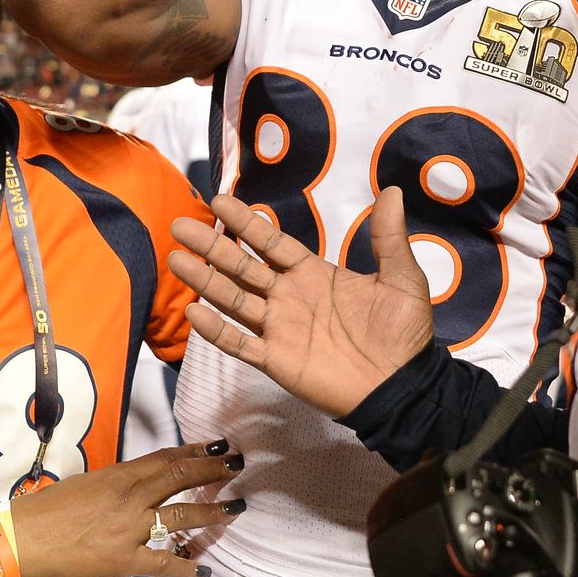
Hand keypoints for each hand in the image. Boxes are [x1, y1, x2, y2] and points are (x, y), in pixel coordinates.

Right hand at [6, 439, 244, 576]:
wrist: (26, 536)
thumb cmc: (51, 509)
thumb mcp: (88, 483)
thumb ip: (118, 483)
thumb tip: (141, 483)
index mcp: (120, 476)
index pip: (166, 458)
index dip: (195, 452)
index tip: (217, 447)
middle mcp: (130, 497)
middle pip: (181, 478)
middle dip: (213, 471)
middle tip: (238, 465)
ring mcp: (130, 529)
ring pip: (181, 516)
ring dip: (212, 511)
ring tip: (235, 507)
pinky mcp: (125, 559)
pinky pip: (163, 562)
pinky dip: (185, 566)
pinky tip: (202, 568)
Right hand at [169, 189, 433, 417]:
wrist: (401, 386)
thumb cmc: (403, 333)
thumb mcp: (402, 278)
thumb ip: (388, 237)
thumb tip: (391, 190)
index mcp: (313, 274)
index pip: (270, 242)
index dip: (245, 222)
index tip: (219, 200)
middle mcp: (288, 297)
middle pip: (242, 266)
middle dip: (212, 245)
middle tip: (180, 223)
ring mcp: (279, 329)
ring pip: (233, 300)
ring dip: (205, 281)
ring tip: (175, 258)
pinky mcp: (276, 360)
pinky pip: (240, 343)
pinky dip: (217, 330)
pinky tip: (193, 312)